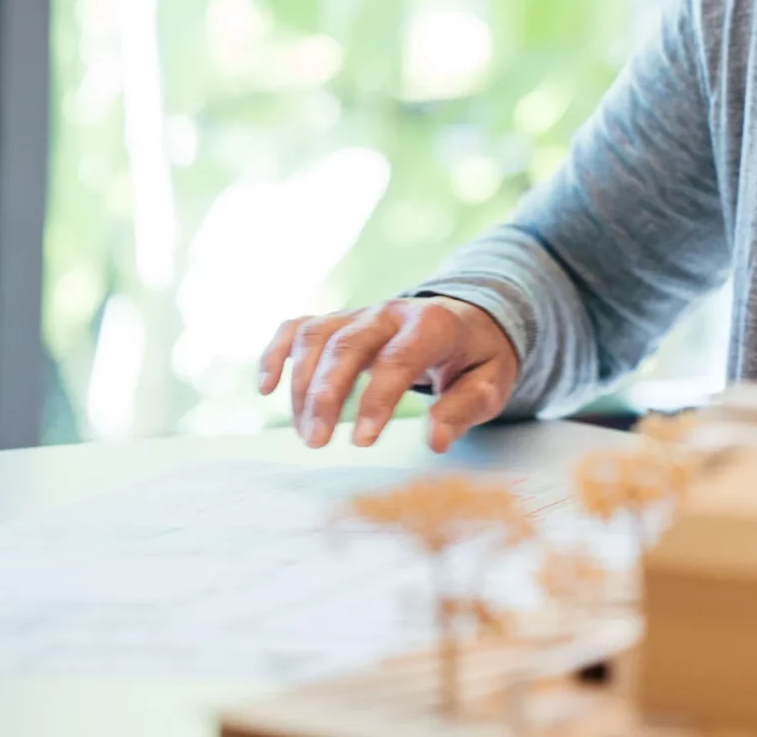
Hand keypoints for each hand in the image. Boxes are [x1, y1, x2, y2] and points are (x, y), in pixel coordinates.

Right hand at [257, 296, 518, 453]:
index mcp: (434, 324)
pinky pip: (299, 327)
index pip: (397, 359)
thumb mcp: (491, 382)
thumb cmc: (478, 358)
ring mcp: (361, 313)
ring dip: (302, 385)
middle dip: (326, 394)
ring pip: (317, 337)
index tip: (362, 443)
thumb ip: (466, 408)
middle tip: (317, 443)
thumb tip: (435, 440)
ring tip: (306, 434)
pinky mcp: (341, 321)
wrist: (471, 320)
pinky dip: (277, 352)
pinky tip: (265, 388)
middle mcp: (391, 312)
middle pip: (346, 345)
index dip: (376, 400)